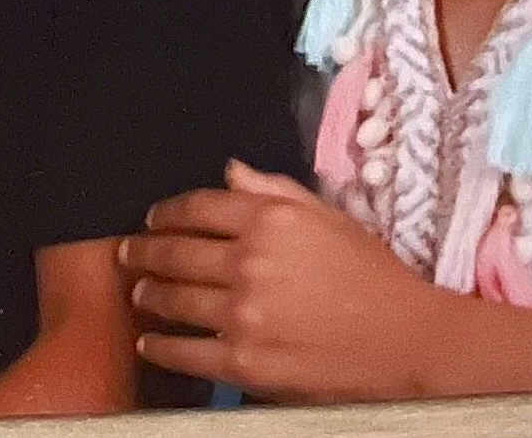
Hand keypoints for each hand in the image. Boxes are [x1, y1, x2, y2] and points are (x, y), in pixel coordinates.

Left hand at [118, 161, 446, 402]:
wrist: (401, 340)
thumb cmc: (371, 275)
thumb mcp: (328, 216)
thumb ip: (275, 189)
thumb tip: (232, 171)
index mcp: (273, 219)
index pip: (201, 206)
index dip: (169, 210)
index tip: (155, 217)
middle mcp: (251, 261)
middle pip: (177, 251)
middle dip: (145, 250)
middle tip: (130, 252)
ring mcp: (243, 313)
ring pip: (173, 299)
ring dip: (149, 293)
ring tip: (140, 292)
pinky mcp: (242, 361)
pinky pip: (184, 351)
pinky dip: (161, 345)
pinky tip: (151, 340)